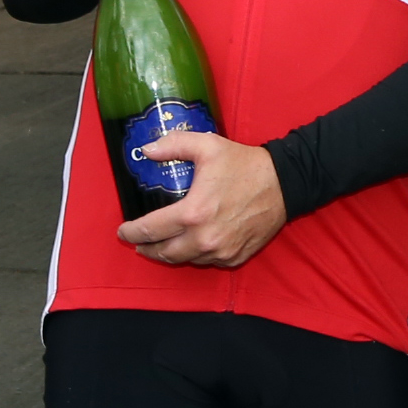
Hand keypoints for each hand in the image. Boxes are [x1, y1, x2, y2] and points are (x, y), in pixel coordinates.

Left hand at [116, 131, 285, 267]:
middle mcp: (204, 239)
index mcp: (192, 213)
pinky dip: (195, 255)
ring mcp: (221, 251)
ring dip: (170, 253)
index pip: (151, 230)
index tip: (123, 231)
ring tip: (162, 244)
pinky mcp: (235, 258)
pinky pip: (207, 262)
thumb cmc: (244, 165)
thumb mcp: (206, 145)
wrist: (284, 184)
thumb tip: (147, 151)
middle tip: (139, 242)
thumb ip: (173, 145)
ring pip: (185, 260)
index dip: (132, 232)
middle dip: (147, 248)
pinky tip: (191, 245)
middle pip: (164, 253)